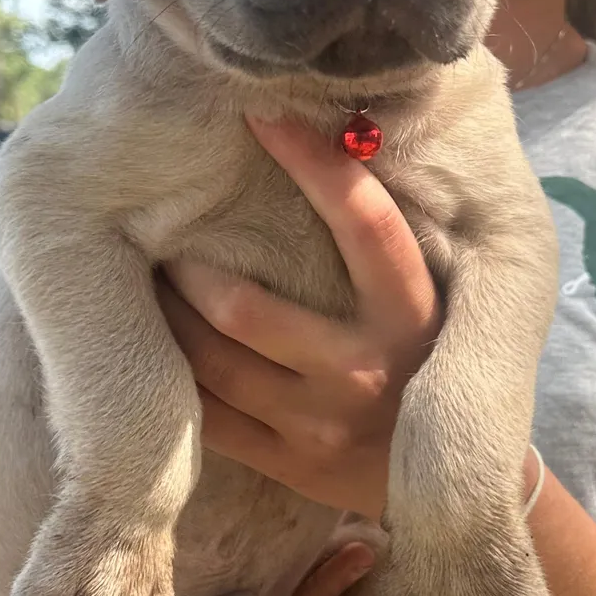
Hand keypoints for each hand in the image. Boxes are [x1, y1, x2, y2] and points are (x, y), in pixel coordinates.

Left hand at [156, 116, 440, 520]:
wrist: (453, 480)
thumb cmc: (428, 362)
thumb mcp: (430, 305)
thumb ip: (389, 247)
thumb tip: (340, 136)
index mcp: (412, 315)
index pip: (365, 225)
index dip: (316, 165)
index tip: (262, 115)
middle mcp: (366, 370)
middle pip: (246, 310)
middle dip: (189, 269)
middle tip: (157, 233)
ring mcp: (322, 424)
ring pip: (213, 364)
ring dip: (167, 318)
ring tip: (141, 282)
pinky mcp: (290, 463)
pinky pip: (209, 417)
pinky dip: (175, 375)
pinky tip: (155, 343)